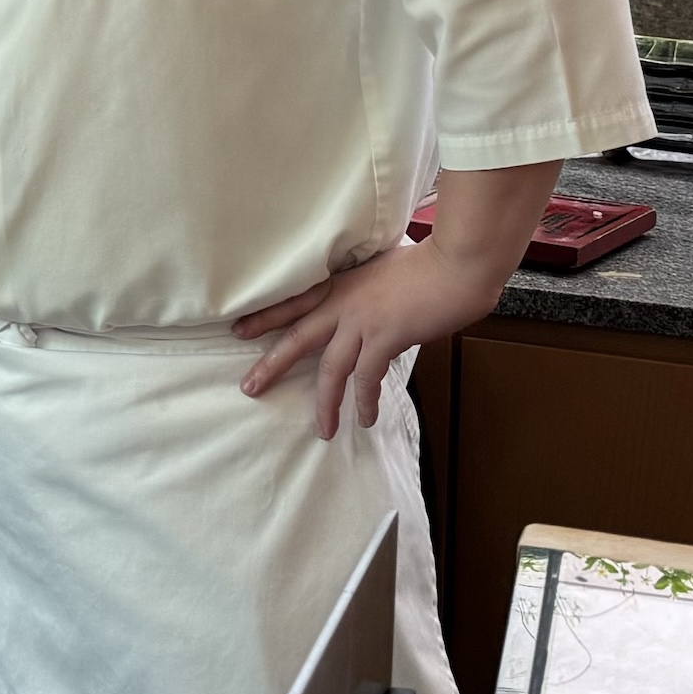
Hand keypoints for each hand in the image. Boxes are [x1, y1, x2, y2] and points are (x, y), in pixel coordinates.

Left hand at [234, 237, 510, 439]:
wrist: (454, 264)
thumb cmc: (426, 264)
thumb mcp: (382, 268)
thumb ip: (366, 289)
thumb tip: (368, 311)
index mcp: (339, 284)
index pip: (293, 302)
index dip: (265, 317)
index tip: (238, 330)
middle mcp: (342, 303)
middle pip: (297, 337)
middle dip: (271, 364)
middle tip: (249, 387)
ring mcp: (362, 321)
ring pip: (330, 368)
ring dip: (325, 402)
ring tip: (322, 430)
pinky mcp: (385, 338)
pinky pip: (367, 378)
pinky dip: (364, 401)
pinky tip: (365, 419)